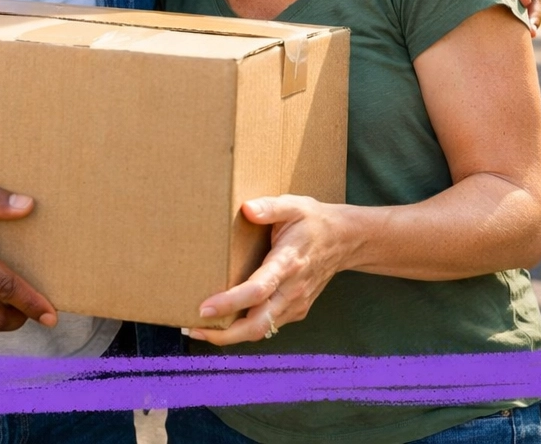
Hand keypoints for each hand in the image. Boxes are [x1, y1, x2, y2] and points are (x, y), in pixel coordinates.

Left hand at [185, 195, 351, 346]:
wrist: (346, 240)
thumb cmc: (314, 221)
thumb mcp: (294, 205)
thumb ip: (270, 207)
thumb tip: (247, 209)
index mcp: (288, 263)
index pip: (258, 290)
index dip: (230, 303)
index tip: (205, 308)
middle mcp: (292, 290)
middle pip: (257, 324)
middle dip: (225, 334)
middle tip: (194, 328)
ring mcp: (296, 303)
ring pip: (262, 330)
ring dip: (231, 335)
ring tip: (201, 328)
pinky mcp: (296, 310)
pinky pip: (268, 326)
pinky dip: (245, 329)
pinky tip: (226, 322)